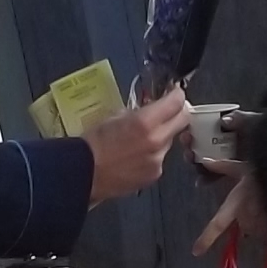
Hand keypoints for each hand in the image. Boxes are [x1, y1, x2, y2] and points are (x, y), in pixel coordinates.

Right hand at [86, 86, 188, 204]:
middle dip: (177, 113)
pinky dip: (152, 154)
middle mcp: (157, 141)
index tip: (175, 93)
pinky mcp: (155, 174)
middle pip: (182, 121)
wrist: (84, 174)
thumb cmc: (93, 144)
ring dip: (161, 136)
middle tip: (168, 110)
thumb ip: (137, 112)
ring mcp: (158, 160)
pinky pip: (160, 158)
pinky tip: (135, 156)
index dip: (177, 95)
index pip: (176, 103)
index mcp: (145, 122)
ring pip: (169, 141)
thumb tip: (149, 108)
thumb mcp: (114, 117)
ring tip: (140, 139)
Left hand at [192, 169, 266, 256]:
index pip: (217, 225)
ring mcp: (261, 228)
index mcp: (235, 205)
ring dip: (260, 221)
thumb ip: (224, 167)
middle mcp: (245, 220)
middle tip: (257, 201)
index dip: (206, 239)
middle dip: (247, 216)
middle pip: (242, 225)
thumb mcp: (244, 167)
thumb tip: (205, 163)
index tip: (196, 252)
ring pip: (256, 229)